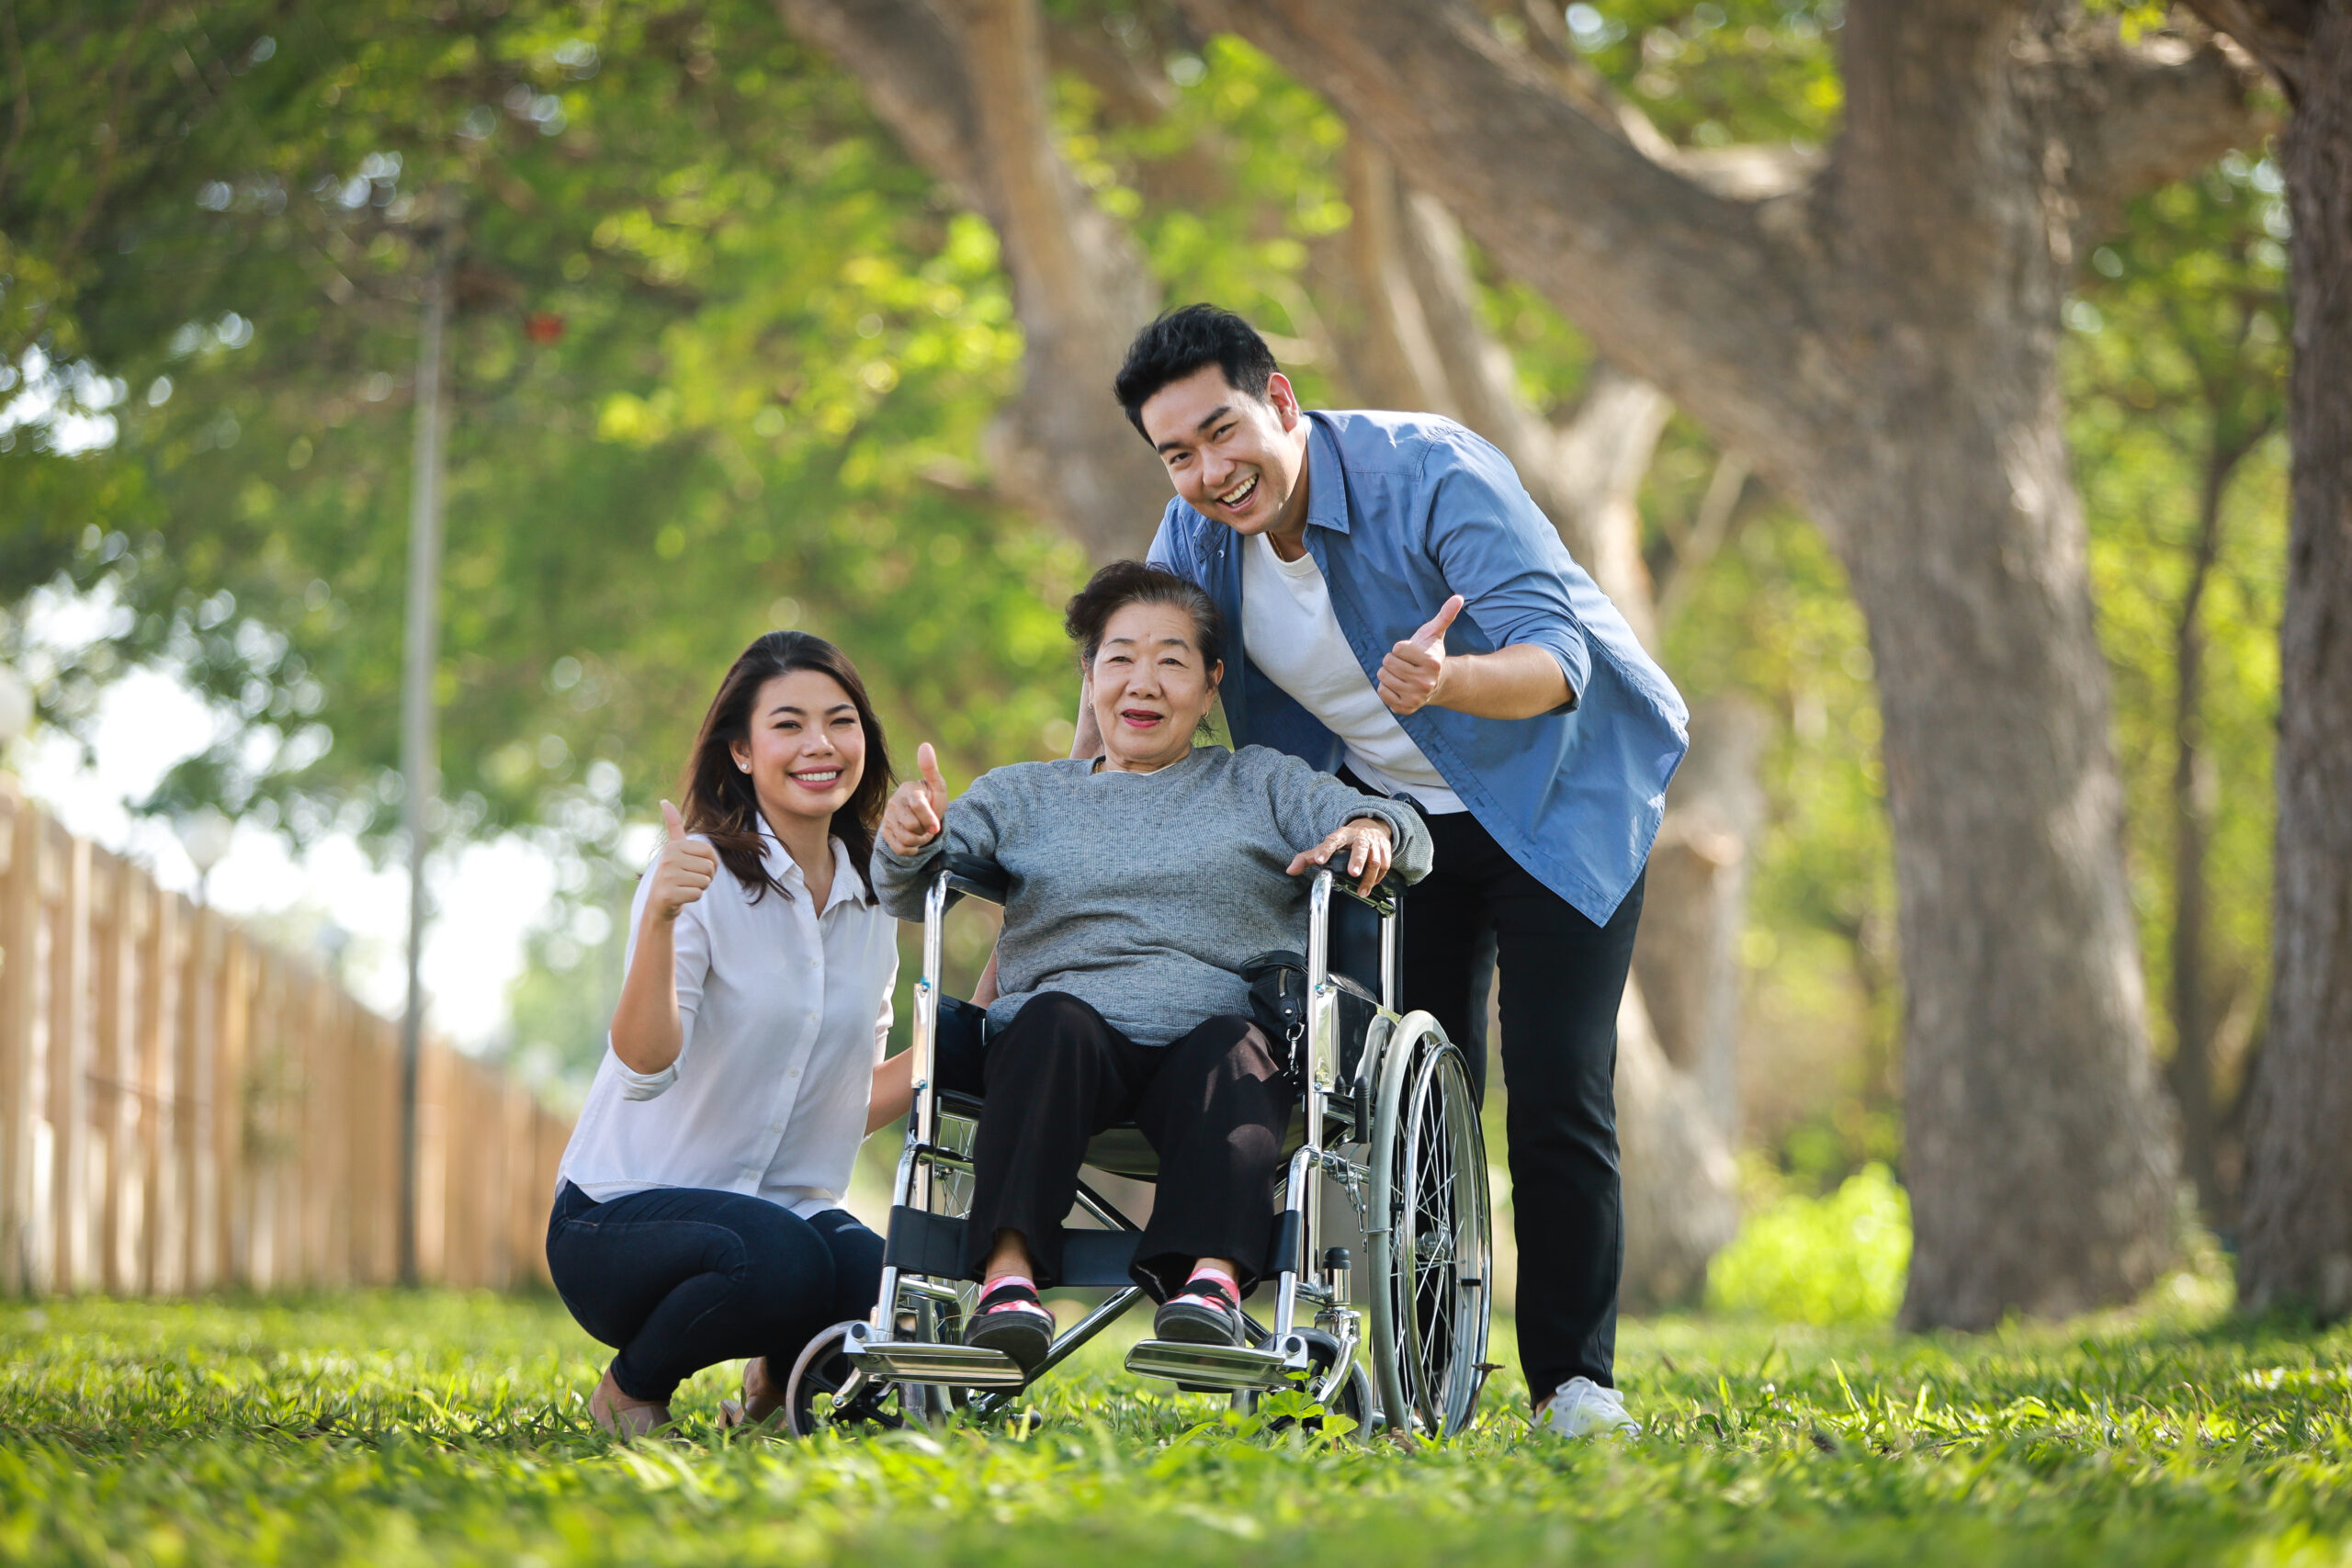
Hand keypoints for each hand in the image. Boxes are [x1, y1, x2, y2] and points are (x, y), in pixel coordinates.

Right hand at [647, 800, 718, 921]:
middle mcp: (668, 858)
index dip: (711, 863)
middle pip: (709, 867)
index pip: (710, 851)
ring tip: (684, 887)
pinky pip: (698, 894)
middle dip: (706, 877)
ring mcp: (667, 876)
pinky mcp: (668, 894)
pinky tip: (680, 897)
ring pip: (705, 881)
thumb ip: (673, 826)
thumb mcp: (673, 849)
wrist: (658, 904)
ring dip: (699, 887)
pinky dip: (693, 898)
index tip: (696, 867)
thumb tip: (664, 801)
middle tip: (689, 880)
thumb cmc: (673, 875)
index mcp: (673, 846)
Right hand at [880, 742, 949, 855]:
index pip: (917, 805)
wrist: (923, 816)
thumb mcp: (938, 786)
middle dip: (925, 830)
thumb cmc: (933, 799)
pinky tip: (914, 840)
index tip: (936, 826)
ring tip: (922, 832)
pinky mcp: (885, 832)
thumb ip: (931, 769)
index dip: (929, 818)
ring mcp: (888, 818)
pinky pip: (899, 848)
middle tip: (928, 826)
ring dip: (919, 841)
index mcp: (908, 790)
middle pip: (911, 826)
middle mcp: (894, 803)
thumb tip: (925, 745)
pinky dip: (910, 849)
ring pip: (905, 839)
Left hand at [1288, 816, 1394, 896]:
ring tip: (1362, 891)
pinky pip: (1386, 865)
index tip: (1319, 860)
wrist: (1370, 826)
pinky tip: (1371, 885)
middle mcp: (1360, 837)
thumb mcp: (1326, 846)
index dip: (1325, 850)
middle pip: (1360, 847)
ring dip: (1369, 877)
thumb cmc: (1345, 840)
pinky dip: (1379, 877)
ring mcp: (1374, 843)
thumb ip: (1307, 858)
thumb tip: (1290, 870)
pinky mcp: (1386, 850)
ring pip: (1375, 859)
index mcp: (1342, 835)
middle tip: (1353, 873)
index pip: (1332, 841)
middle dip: (1357, 860)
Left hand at [1378, 594, 1462, 714]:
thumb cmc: (1430, 655)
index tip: (1413, 654)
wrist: (1436, 684)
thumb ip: (1445, 615)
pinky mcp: (1405, 708)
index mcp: (1432, 662)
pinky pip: (1381, 692)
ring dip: (1388, 673)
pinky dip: (1386, 687)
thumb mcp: (1436, 634)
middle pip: (1388, 662)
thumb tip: (1458, 597)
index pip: (1397, 648)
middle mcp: (1425, 682)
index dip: (1402, 648)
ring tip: (1403, 674)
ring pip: (1382, 676)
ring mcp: (1415, 697)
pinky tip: (1399, 686)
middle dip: (1394, 660)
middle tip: (1406, 665)